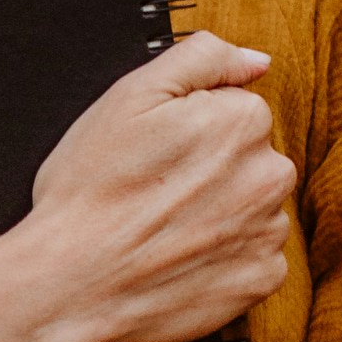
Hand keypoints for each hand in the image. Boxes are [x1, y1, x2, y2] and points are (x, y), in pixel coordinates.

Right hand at [0, 34, 292, 341]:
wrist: (71, 283)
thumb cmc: (91, 190)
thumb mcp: (131, 96)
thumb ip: (202, 58)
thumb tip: (255, 60)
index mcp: (243, 120)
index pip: (234, 110)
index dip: (190, 129)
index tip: (157, 152)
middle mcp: (270, 174)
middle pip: (249, 159)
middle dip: (212, 170)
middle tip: (155, 191)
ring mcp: (268, 231)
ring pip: (253, 208)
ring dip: (221, 214)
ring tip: (165, 228)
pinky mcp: (261, 279)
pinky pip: (254, 257)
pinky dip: (225, 259)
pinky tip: (182, 258)